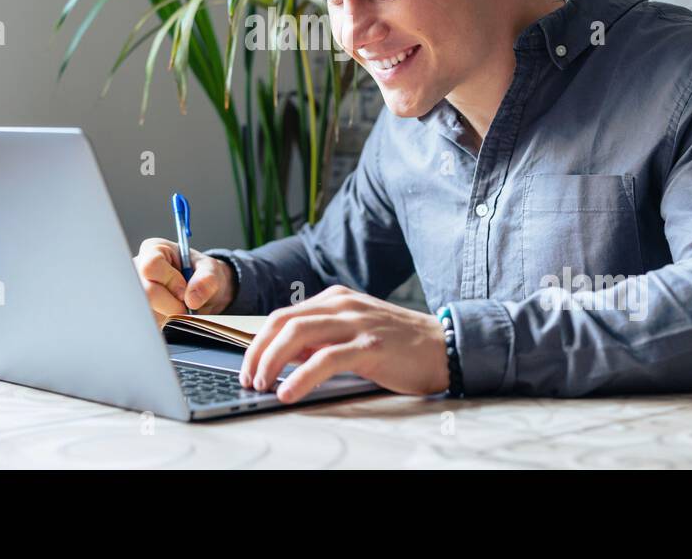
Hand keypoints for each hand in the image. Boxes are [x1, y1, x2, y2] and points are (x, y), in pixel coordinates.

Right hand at [133, 238, 236, 316]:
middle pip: (146, 292)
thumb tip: (192, 299)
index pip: (152, 266)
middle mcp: (139, 269)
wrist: (202, 291)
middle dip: (171, 304)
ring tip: (181, 307)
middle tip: (186, 305)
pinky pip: (150, 322)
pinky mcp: (139, 311)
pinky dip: (166, 323)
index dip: (170, 281)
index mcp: (153, 250)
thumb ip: (206, 279)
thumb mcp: (211, 270)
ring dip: (170, 315)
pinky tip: (173, 315)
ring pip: (148, 311)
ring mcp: (137, 291)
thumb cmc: (202, 273)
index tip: (185, 290)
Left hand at [238, 285, 449, 402]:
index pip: (282, 315)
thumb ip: (321, 340)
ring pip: (298, 334)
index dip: (258, 341)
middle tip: (249, 378)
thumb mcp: (353, 333)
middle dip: (257, 351)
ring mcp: (356, 322)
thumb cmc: (398, 345)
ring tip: (263, 385)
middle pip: (282, 321)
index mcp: (335, 299)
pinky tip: (289, 392)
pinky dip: (301, 377)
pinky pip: (326, 358)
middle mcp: (341, 304)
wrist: (443, 346)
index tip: (248, 366)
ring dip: (272, 362)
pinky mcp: (370, 344)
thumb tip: (285, 356)